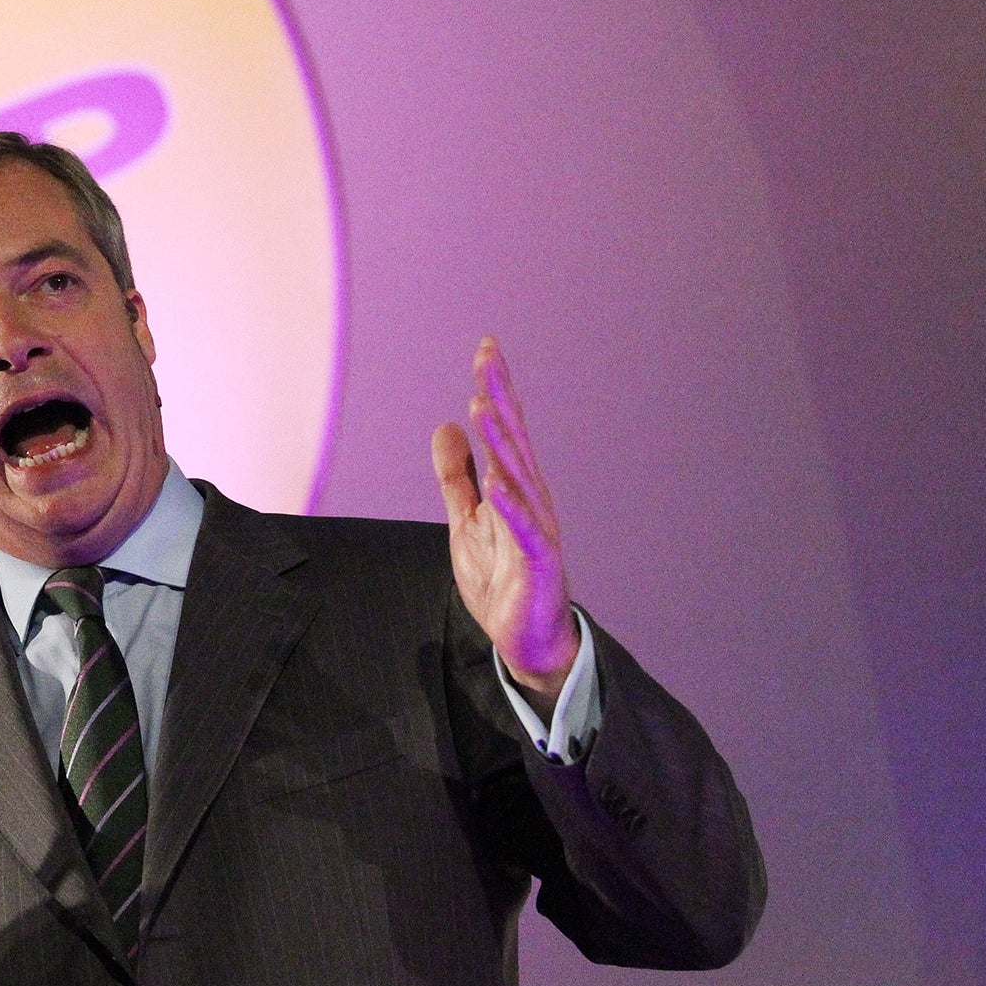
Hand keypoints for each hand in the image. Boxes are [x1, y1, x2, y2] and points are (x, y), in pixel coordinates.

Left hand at [431, 337, 579, 705]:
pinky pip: (524, 529)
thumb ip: (456, 477)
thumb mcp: (465, 521)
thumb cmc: (501, 579)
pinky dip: (510, 505)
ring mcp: (537, 528)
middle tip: (487, 354)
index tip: (486, 347)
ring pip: (519, 475)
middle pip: (513, 439)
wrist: (526, 638)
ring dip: (500, 439)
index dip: (496, 387)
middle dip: (501, 395)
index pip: (504, 429)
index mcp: (515, 487)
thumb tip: (446, 426)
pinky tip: (496, 481)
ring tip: (482, 402)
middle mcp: (531, 498)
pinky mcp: (539, 561)